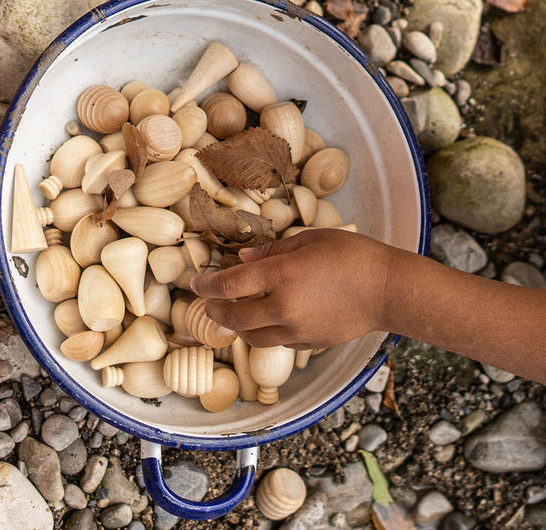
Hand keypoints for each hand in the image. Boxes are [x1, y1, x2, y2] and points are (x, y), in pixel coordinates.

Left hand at [189, 229, 393, 349]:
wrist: (389, 290)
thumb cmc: (351, 255)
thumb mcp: (309, 240)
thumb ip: (271, 251)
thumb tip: (241, 260)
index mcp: (281, 275)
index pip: (228, 285)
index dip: (206, 285)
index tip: (194, 283)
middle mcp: (283, 307)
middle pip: (233, 317)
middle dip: (213, 310)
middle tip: (206, 302)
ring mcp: (297, 329)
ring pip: (252, 336)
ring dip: (236, 325)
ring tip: (232, 312)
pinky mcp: (310, 343)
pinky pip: (277, 341)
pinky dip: (265, 331)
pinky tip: (267, 319)